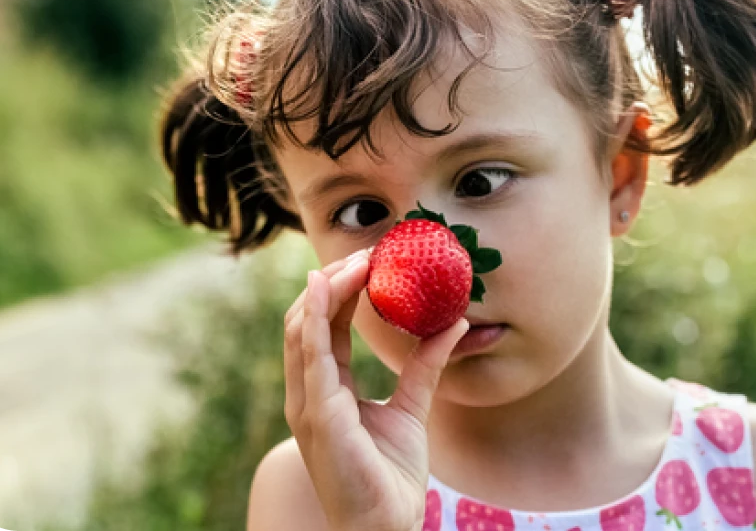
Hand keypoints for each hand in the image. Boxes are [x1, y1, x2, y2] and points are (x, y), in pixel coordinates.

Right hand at [283, 248, 468, 530]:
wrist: (387, 523)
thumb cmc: (392, 473)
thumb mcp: (413, 406)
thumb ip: (426, 364)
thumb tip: (454, 323)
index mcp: (325, 390)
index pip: (324, 327)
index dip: (340, 291)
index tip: (369, 260)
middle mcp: (308, 393)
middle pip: (307, 321)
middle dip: (330, 282)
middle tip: (364, 251)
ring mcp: (307, 404)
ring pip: (301, 330)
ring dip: (324, 290)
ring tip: (352, 261)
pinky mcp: (318, 415)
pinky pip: (310, 356)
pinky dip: (313, 317)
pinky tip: (324, 288)